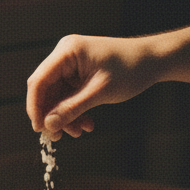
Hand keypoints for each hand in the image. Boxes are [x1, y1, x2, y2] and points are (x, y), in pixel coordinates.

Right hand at [26, 19, 189, 138]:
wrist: (154, 60)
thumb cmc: (130, 70)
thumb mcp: (100, 92)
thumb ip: (72, 108)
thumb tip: (48, 125)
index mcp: (67, 51)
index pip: (39, 81)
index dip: (35, 107)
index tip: (39, 130)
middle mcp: (65, 55)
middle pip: (46, 89)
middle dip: (52, 114)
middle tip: (58, 138)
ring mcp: (71, 64)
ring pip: (57, 95)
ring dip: (65, 115)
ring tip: (80, 132)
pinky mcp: (79, 72)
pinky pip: (69, 95)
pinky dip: (75, 110)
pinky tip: (87, 124)